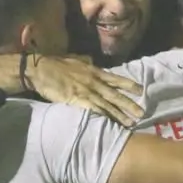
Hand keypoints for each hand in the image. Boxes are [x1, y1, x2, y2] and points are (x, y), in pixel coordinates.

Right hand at [26, 55, 143, 125]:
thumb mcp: (74, 59)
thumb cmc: (55, 64)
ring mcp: (86, 91)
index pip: (115, 79)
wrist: (40, 69)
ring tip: (130, 123)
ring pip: (107, 105)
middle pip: (115, 95)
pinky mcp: (77, 100)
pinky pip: (94, 110)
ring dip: (119, 115)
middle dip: (129, 104)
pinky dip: (103, 117)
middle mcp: (94, 82)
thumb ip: (85, 61)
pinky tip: (111, 124)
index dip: (129, 85)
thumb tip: (91, 61)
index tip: (141, 90)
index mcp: (94, 71)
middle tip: (142, 113)